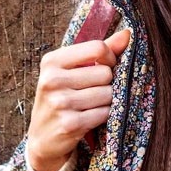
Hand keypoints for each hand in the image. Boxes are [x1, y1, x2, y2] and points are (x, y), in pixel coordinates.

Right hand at [26, 29, 130, 170]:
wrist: (43, 137)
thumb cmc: (62, 97)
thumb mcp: (72, 71)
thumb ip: (99, 51)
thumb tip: (128, 33)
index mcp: (52, 61)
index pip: (97, 48)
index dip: (110, 57)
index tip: (107, 66)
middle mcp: (52, 80)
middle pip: (106, 73)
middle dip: (107, 83)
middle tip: (93, 91)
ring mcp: (59, 103)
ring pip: (108, 94)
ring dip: (106, 101)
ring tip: (90, 106)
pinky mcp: (69, 124)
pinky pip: (104, 113)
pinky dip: (103, 116)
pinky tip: (90, 118)